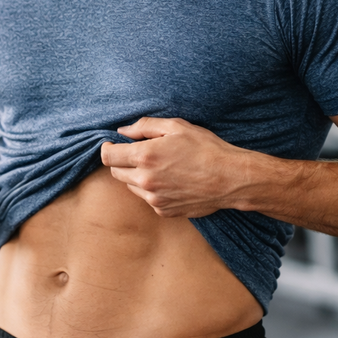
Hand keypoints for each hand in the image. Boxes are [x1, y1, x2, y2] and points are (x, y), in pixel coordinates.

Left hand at [100, 117, 246, 218]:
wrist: (230, 179)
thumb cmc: (205, 148)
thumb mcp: (176, 127)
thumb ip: (144, 127)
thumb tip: (122, 131)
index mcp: (145, 156)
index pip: (108, 156)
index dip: (107, 148)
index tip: (113, 144)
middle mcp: (145, 180)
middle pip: (116, 172)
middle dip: (122, 161)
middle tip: (140, 153)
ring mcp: (154, 198)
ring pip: (131, 186)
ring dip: (137, 176)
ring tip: (161, 166)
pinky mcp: (164, 211)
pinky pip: (148, 198)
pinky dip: (152, 189)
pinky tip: (171, 180)